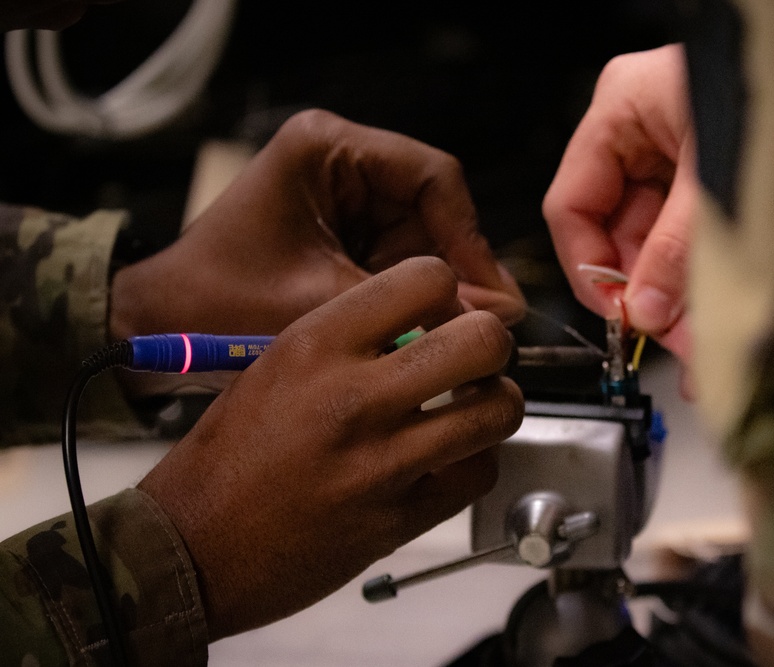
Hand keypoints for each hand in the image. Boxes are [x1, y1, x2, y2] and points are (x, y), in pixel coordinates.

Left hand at [110, 109, 523, 342]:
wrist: (162, 328)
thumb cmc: (219, 304)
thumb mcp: (323, 304)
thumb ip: (414, 309)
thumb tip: (501, 315)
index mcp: (326, 148)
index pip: (433, 178)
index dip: (469, 238)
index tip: (491, 295)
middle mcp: (340, 163)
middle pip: (434, 208)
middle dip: (454, 268)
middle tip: (479, 323)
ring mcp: (343, 196)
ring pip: (423, 238)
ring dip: (435, 286)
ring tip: (446, 335)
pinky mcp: (344, 230)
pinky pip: (400, 258)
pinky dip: (411, 296)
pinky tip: (419, 331)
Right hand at [138, 257, 523, 638]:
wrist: (194, 549)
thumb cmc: (229, 456)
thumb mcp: (277, 364)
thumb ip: (352, 339)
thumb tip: (426, 325)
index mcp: (317, 345)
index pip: (428, 279)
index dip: (447, 292)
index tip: (442, 312)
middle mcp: (356, 397)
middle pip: (482, 342)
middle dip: (490, 345)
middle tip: (475, 358)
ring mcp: (384, 462)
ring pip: (499, 409)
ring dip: (496, 403)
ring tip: (473, 406)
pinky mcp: (402, 518)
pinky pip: (480, 472)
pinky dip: (477, 460)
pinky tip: (453, 456)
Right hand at [542, 45, 695, 369]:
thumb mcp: (716, 175)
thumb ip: (675, 247)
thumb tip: (646, 312)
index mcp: (620, 109)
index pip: (571, 205)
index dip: (588, 268)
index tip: (618, 315)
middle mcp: (641, 132)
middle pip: (616, 231)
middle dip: (643, 290)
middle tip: (668, 335)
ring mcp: (674, 152)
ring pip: (654, 242)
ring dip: (674, 293)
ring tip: (699, 337)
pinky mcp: (709, 173)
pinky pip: (689, 236)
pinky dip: (700, 276)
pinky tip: (712, 313)